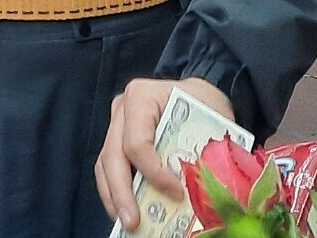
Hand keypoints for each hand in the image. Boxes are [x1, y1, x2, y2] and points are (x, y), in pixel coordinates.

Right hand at [96, 76, 239, 226]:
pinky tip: (125, 211)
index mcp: (142, 96)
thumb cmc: (203, 102)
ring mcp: (115, 125)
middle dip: (122, 192)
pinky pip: (107, 169)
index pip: (137, 141)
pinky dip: (115, 192)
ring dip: (114, 197)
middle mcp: (122, 109)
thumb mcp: (212, 117)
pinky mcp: (116, 140)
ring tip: (127, 223)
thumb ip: (206, 146)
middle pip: (113, 155)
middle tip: (133, 222)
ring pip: (104, 165)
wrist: (197, 93)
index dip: (153, 172)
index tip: (176, 192)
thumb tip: (208, 184)